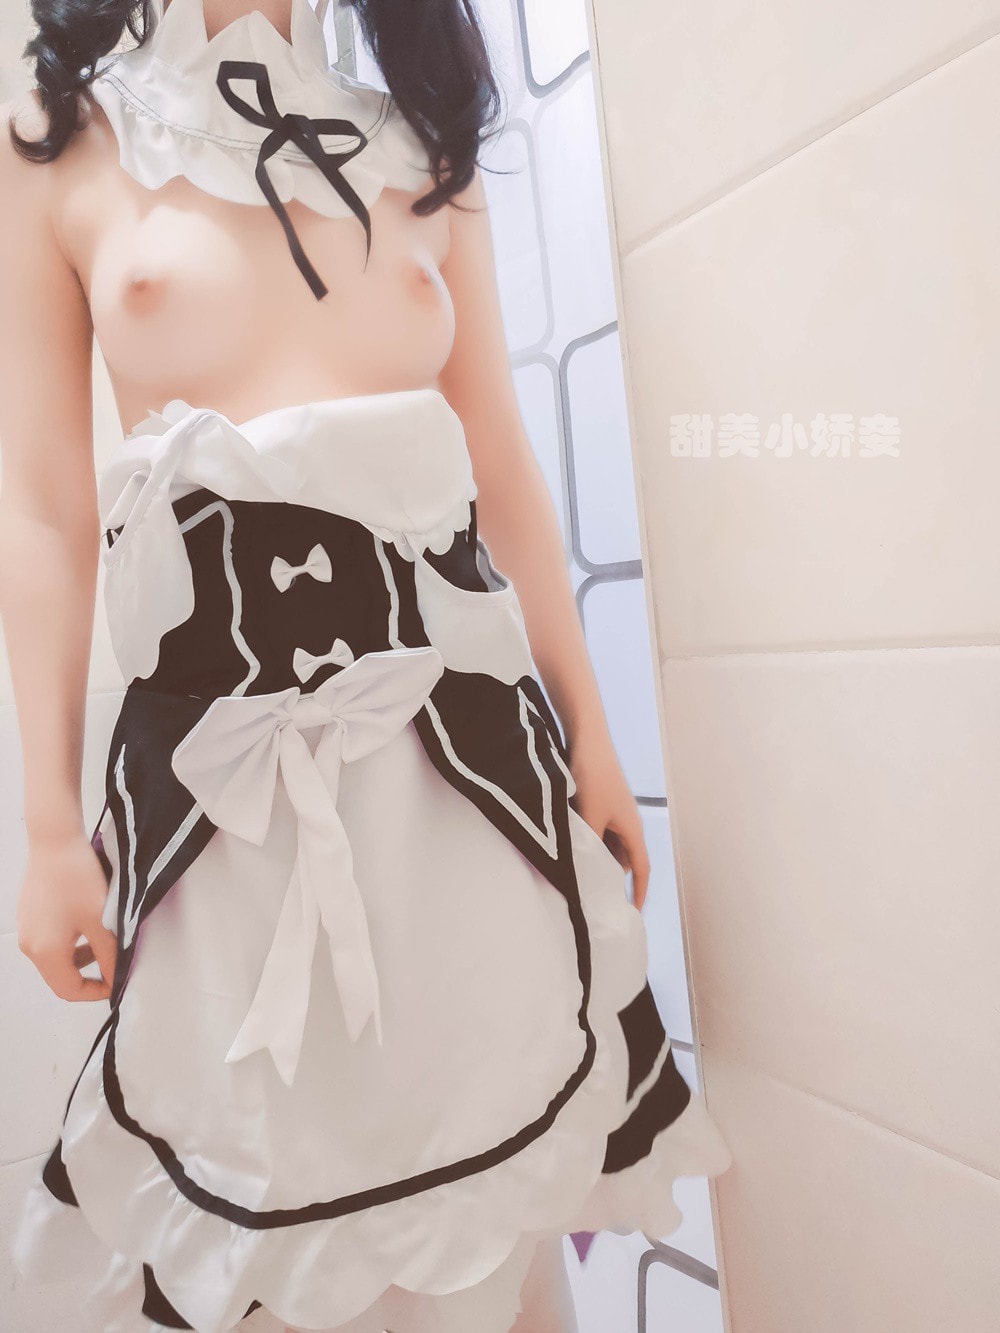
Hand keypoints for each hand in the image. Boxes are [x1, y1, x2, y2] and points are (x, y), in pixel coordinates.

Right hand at [16, 832, 116, 1000]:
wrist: (55, 841)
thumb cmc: (76, 877)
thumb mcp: (100, 919)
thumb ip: (109, 953)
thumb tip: (117, 977)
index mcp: (45, 951)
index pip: (69, 990)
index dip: (95, 992)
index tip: (116, 983)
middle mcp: (29, 946)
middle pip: (59, 977)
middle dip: (88, 976)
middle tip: (113, 964)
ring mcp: (26, 930)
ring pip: (55, 959)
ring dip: (80, 958)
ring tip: (103, 941)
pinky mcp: (28, 917)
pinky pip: (48, 941)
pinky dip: (69, 943)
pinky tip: (87, 925)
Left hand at [568, 727, 649, 909]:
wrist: (587, 738)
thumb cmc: (593, 777)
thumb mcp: (589, 818)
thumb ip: (588, 847)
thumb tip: (583, 874)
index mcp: (632, 829)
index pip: (641, 869)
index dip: (639, 892)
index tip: (633, 913)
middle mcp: (626, 822)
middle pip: (622, 859)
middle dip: (609, 876)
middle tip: (591, 895)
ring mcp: (612, 811)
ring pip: (607, 844)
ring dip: (595, 856)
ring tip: (576, 871)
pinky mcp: (600, 801)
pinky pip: (598, 830)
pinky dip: (588, 840)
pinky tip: (570, 844)